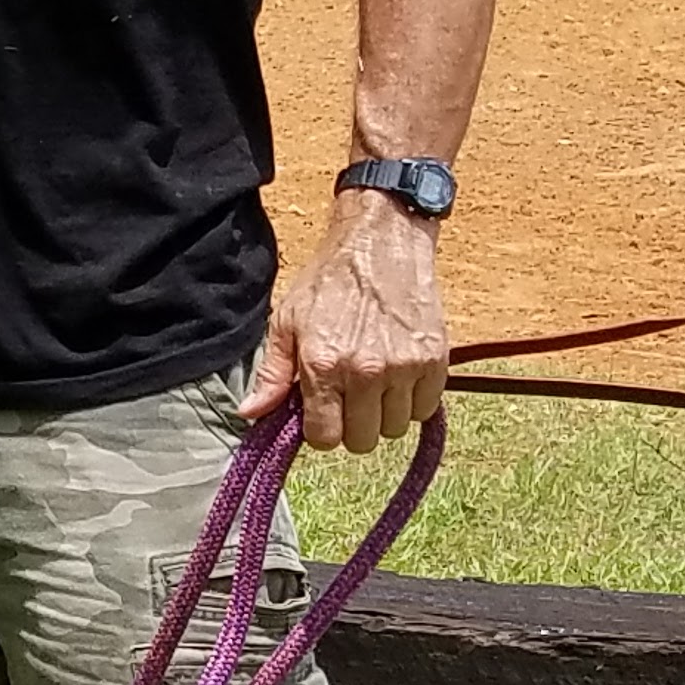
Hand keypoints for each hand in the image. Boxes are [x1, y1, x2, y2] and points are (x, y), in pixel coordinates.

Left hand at [250, 191, 447, 451]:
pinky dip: (412, 401)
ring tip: (373, 381)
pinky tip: (398, 375)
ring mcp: (405, 368)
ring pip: (395, 429)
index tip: (321, 410)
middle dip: (351, 425)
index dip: (320, 429)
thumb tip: (249, 415)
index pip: (325, 438)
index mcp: (323, 365)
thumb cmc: (328, 281)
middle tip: (348, 395)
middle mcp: (366, 371)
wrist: (380, 243)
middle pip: (362, 441)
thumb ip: (271, 374)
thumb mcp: (286, 322)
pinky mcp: (435, 361)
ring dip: (383, 414)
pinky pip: (425, 410)